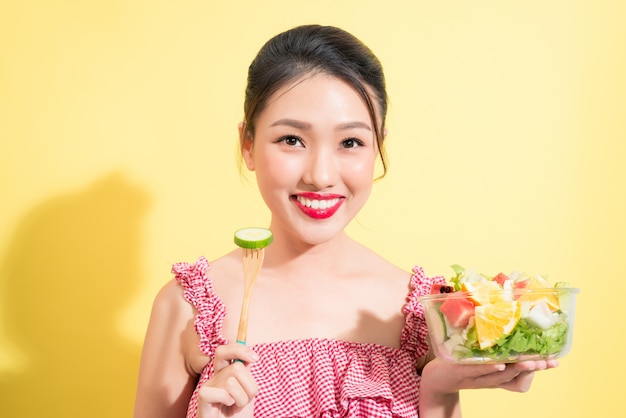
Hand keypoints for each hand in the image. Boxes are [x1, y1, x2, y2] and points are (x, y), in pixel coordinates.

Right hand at [196, 343, 258, 417]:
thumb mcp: (247, 391)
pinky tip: (227, 407)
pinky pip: (221, 392)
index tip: (255, 358)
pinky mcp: (203, 398)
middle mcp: (215, 377)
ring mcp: (208, 386)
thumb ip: (246, 373)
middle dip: (249, 386)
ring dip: (241, 398)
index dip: (240, 349)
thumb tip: (250, 356)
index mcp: (224, 372)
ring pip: (231, 382)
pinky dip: (229, 401)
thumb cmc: (238, 414)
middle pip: (236, 367)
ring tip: (236, 406)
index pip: (225, 351)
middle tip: (245, 398)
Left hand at [422, 357, 558, 394]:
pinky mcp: (459, 372)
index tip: (554, 361)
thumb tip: (510, 321)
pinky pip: (476, 370)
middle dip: (531, 368)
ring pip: (499, 376)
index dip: (538, 369)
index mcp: (496, 377)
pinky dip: (488, 368)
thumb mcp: (480, 359)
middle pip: (514, 376)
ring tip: (528, 361)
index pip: (521, 376)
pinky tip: (498, 364)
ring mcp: (475, 377)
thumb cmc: (459, 365)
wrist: (435, 379)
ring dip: (514, 368)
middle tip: (546, 361)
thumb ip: (495, 348)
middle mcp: (489, 380)